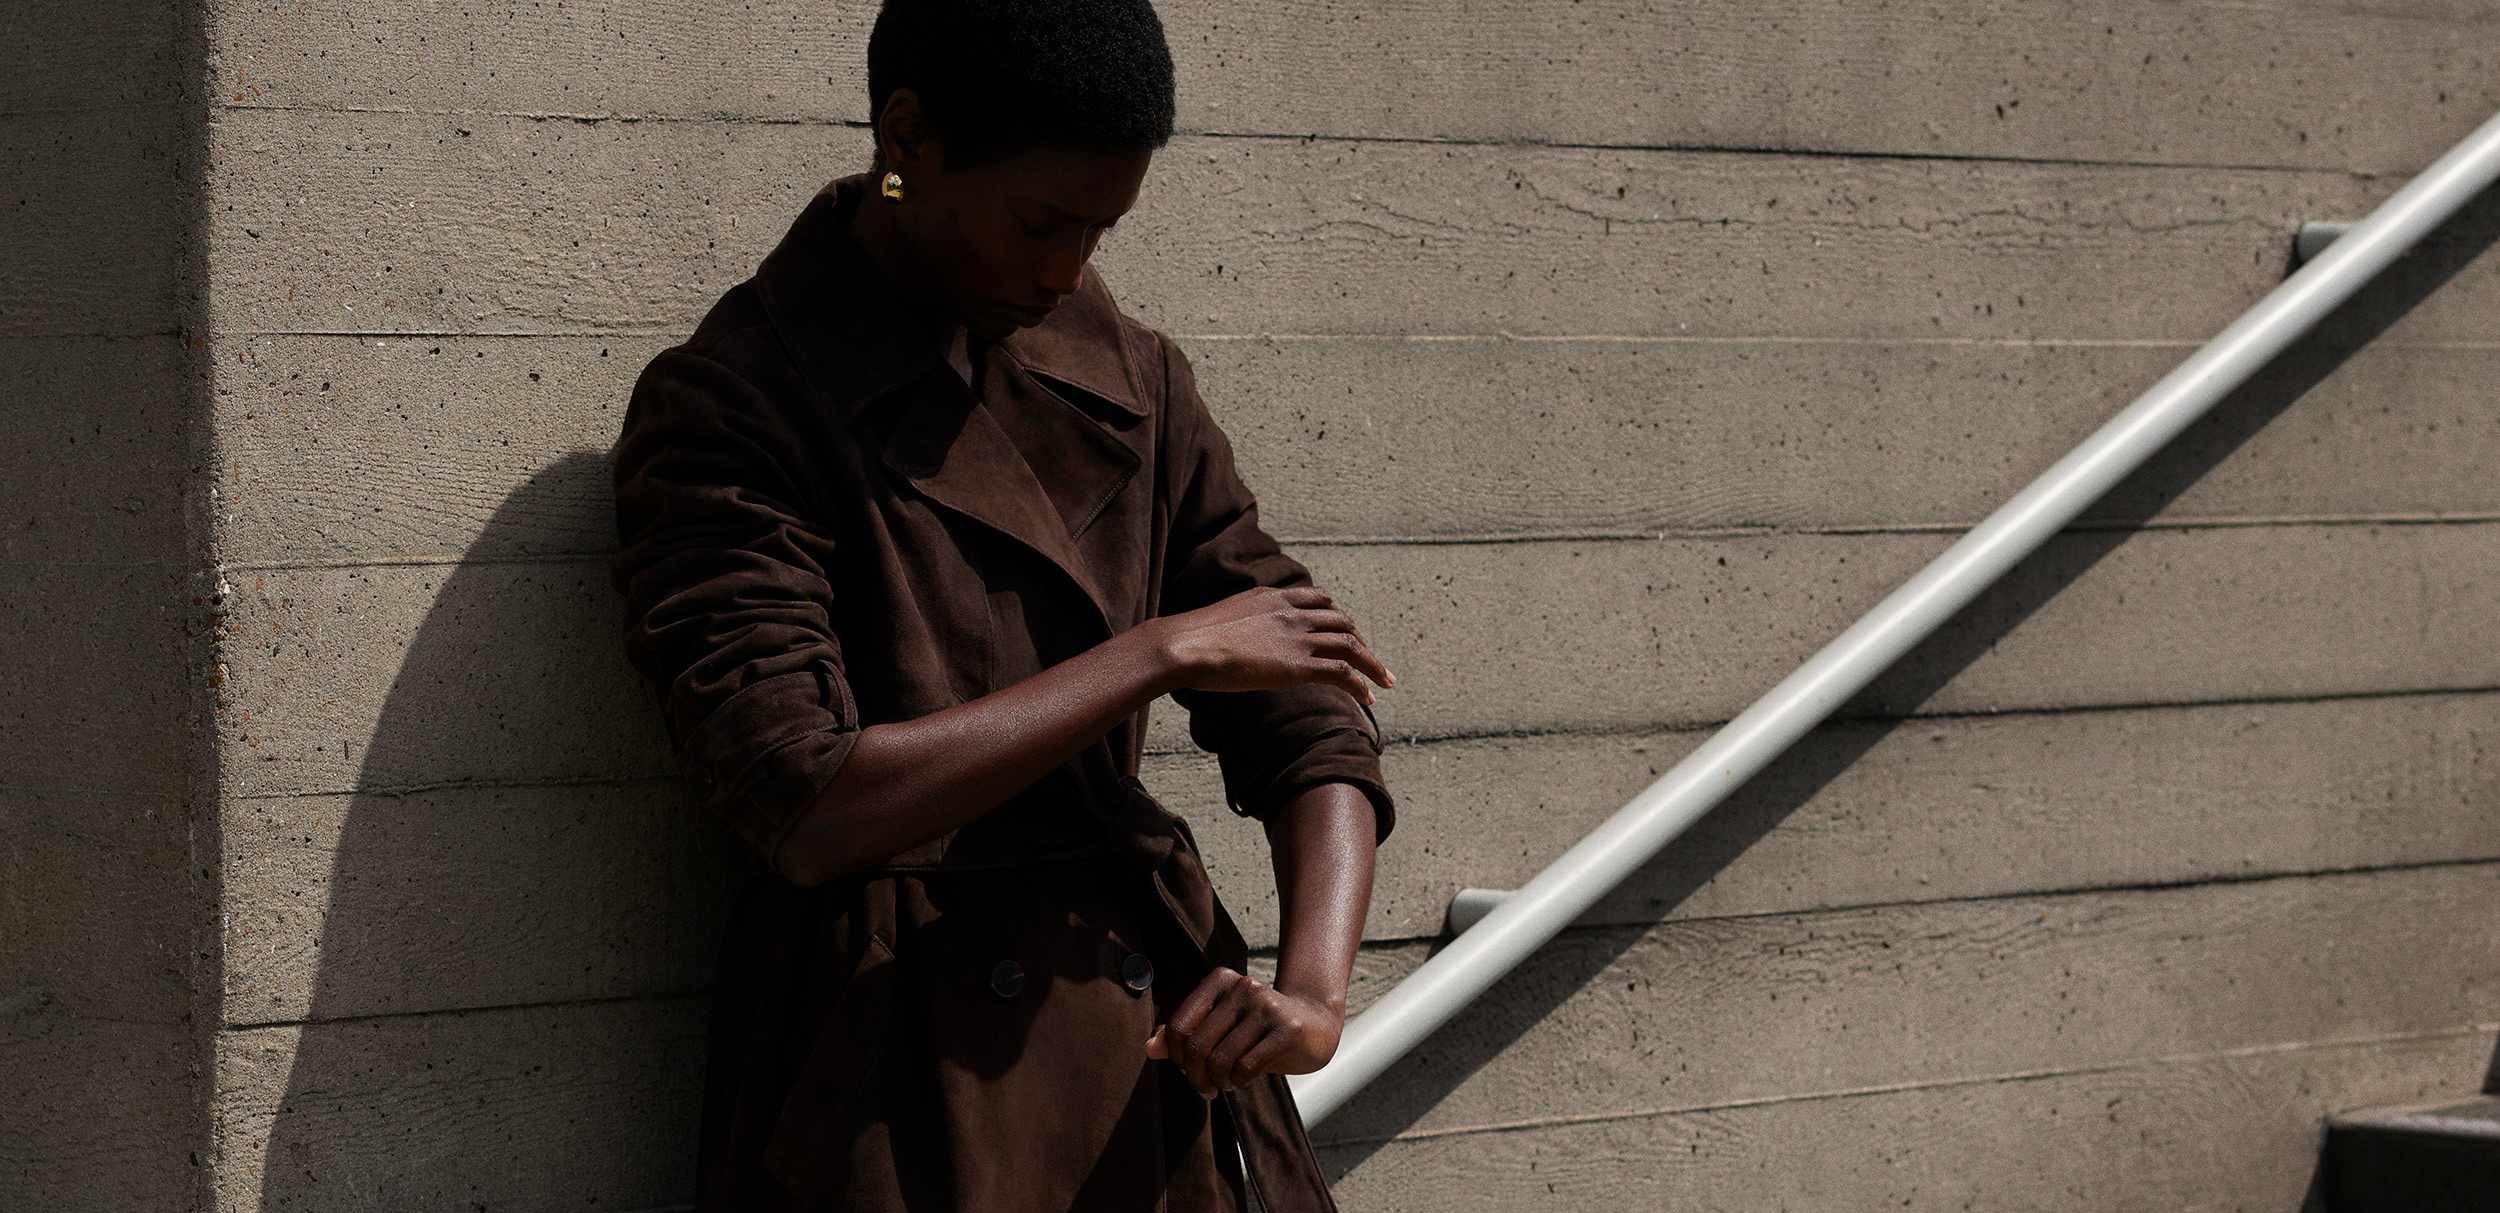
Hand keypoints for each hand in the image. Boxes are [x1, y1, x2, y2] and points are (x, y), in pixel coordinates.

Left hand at [1143, 967, 1343, 1097]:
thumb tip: (1149, 1048)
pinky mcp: (1287, 1027)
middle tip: (1205, 1088)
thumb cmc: (1258, 1030)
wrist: (1315, 1024)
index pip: (1180, 1025)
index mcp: (1220, 981)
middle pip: (1197, 1045)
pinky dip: (1238, 1082)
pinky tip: (1242, 1080)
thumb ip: (1186, 1034)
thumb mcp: (1221, 1028)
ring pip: (1220, 1059)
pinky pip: (1246, 1066)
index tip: (1188, 1071)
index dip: (1178, 1057)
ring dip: (1218, 1081)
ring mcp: (1266, 1005)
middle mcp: (1242, 986)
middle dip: (1196, 1076)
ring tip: (1224, 1084)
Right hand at [1152, 585, 1395, 705]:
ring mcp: (1297, 637)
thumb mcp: (1222, 619)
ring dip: (1372, 665)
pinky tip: (1368, 697)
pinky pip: (1342, 673)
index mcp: (1273, 596)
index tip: (1345, 632)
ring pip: (1350, 646)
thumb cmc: (1191, 639)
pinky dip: (1360, 684)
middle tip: (1370, 660)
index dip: (1337, 616)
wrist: (1185, 646)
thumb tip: (1234, 639)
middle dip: (1361, 641)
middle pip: (1342, 621)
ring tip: (1384, 681)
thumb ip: (1242, 623)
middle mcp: (1292, 612)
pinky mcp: (1298, 666)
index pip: (1319, 599)